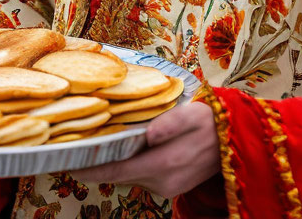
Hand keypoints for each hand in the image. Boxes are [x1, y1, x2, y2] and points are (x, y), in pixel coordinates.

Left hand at [73, 101, 219, 198]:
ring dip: (113, 164)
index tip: (68, 163)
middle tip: (74, 148)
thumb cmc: (210, 121)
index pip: (116, 172)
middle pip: (120, 175)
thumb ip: (170, 123)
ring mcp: (167, 187)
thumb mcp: (192, 114)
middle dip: (97, 164)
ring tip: (94, 145)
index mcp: (164, 163)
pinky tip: (123, 149)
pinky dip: (129, 164)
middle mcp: (162, 181)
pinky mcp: (170, 186)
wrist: (233, 140)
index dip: (90, 170)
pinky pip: (142, 175)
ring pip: (130, 176)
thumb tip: (149, 133)